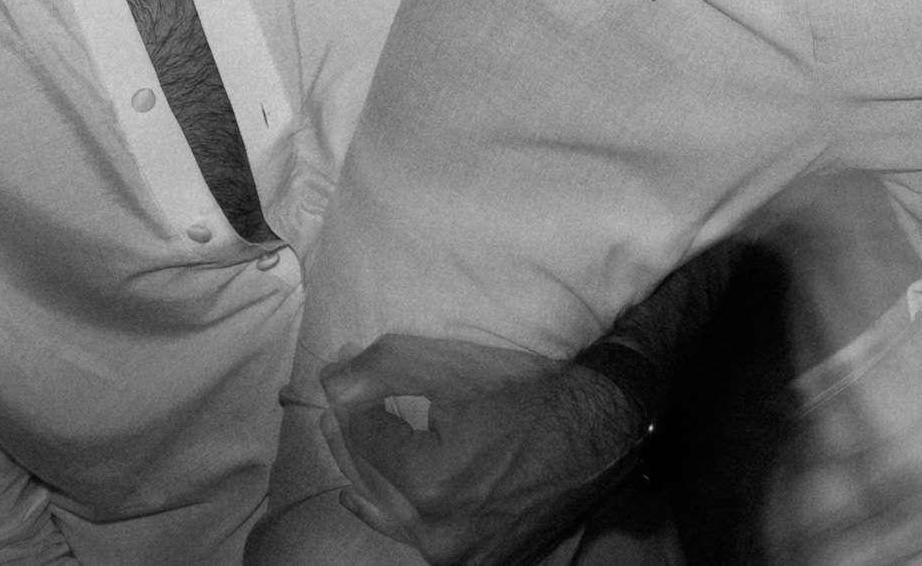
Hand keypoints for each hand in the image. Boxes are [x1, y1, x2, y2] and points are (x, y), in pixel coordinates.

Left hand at [323, 332, 645, 565]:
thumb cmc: (527, 398)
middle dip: (348, 441)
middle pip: (373, 483)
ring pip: (391, 514)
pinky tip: (359, 498)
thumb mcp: (454, 376)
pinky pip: (416, 536)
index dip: (351, 407)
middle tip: (330, 409)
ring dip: (363, 476)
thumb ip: (386, 374)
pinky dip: (387, 513)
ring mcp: (456, 554)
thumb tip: (332, 379)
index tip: (339, 379)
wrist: (592, 434)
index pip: (369, 442)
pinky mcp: (474, 561)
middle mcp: (437, 532)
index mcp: (431, 484)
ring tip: (339, 443)